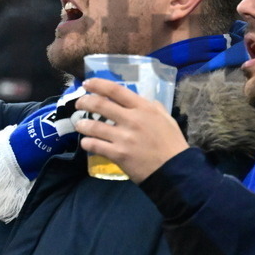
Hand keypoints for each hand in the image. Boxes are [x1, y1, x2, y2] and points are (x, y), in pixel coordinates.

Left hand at [74, 78, 188, 182]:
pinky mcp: (118, 154)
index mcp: (143, 108)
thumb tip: (143, 100)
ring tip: (80, 125)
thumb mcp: (166, 118)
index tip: (87, 84)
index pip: (115, 90)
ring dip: (82, 124)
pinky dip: (87, 143)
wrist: (175, 170)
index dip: (98, 84)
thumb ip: (153, 107)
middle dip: (84, 102)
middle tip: (78, 104)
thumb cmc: (172, 144)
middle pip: (100, 104)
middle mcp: (131, 119)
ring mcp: (123, 137)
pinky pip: (95, 145)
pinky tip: (86, 143)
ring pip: (93, 126)